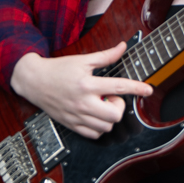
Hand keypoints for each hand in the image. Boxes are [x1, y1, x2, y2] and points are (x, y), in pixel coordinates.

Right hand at [10, 42, 153, 138]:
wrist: (35, 81)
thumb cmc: (59, 69)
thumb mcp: (83, 59)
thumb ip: (105, 56)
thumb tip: (122, 47)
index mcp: (87, 84)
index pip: (118, 87)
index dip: (137, 88)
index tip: (149, 90)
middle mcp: (83, 102)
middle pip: (114, 115)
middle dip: (119, 106)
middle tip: (110, 96)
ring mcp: (77, 116)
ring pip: (106, 127)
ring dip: (109, 117)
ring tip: (101, 104)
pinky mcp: (72, 125)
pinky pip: (93, 134)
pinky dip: (99, 127)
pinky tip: (96, 115)